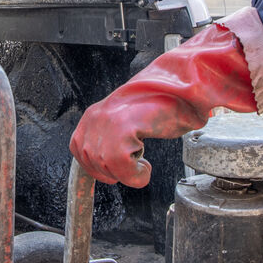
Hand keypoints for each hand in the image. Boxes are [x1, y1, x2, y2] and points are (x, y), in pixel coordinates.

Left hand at [69, 24, 257, 187]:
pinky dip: (134, 175)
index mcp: (96, 113)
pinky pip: (119, 165)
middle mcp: (97, 115)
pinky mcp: (123, 126)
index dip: (95, 167)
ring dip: (126, 173)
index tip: (113, 174)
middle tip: (134, 167)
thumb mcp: (128, 121)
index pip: (77, 147)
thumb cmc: (164, 105)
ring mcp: (108, 120)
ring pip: (105, 165)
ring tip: (142, 163)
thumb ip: (112, 137)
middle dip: (112, 172)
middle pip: (89, 160)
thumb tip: (105, 167)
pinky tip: (146, 168)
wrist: (184, 88)